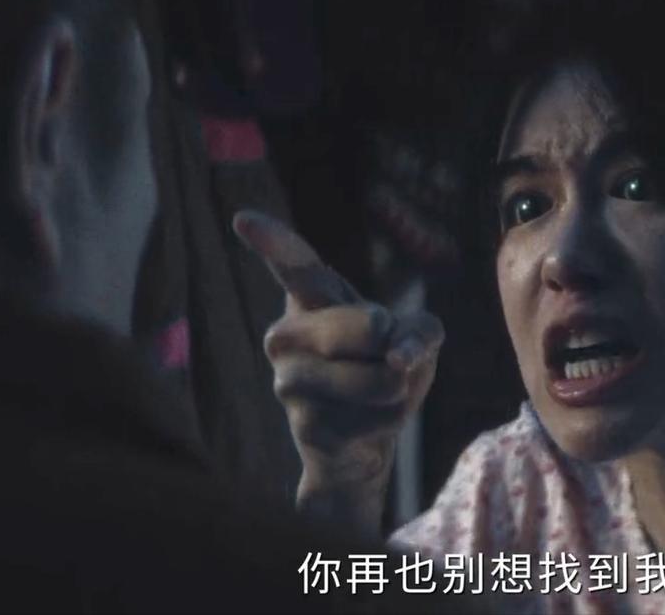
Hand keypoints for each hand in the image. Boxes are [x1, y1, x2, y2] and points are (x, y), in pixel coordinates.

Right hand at [233, 210, 442, 538]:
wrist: (361, 444)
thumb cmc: (385, 369)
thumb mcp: (416, 337)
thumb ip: (419, 331)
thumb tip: (397, 357)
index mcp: (310, 300)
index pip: (296, 265)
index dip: (274, 243)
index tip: (244, 219)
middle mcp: (286, 334)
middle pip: (371, 327)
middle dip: (398, 346)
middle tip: (385, 358)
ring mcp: (289, 381)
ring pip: (382, 377)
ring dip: (399, 389)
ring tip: (375, 394)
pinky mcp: (305, 425)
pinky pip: (381, 415)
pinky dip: (393, 420)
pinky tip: (366, 425)